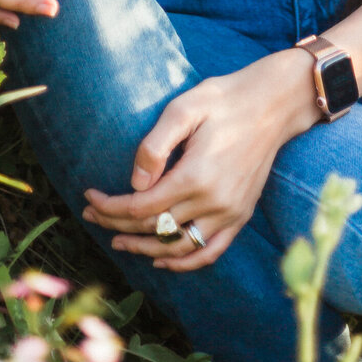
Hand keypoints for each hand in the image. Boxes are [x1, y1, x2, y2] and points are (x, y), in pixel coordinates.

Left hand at [82, 49, 318, 270]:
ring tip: (117, 241)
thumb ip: (155, 145)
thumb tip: (135, 182)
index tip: (88, 197)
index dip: (110, 207)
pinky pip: (209, 252)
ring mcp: (230, 214)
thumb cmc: (224, 99)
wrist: (273, 104)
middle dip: (117, 226)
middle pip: (154, 228)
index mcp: (195, 176)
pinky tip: (162, 259)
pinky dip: (183, 262)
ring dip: (144, 248)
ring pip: (178, 247)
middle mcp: (214, 203)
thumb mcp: (184, 108)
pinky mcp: (241, 216)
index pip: (141, 207)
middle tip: (92, 217)